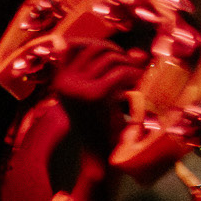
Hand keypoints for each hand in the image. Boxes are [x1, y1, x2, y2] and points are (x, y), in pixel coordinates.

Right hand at [50, 37, 145, 158]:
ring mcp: (78, 87)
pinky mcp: (95, 94)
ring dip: (129, 65)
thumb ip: (114, 70)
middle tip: (132, 68)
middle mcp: (64, 81)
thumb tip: (139, 53)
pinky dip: (134, 75)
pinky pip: (120, 72)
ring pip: (110, 57)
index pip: (76, 45)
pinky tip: (141, 85)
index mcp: (60, 80)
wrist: (99, 155)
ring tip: (138, 79)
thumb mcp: (102, 92)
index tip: (118, 54)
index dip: (101, 45)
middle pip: (95, 48)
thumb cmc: (102, 124)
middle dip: (118, 54)